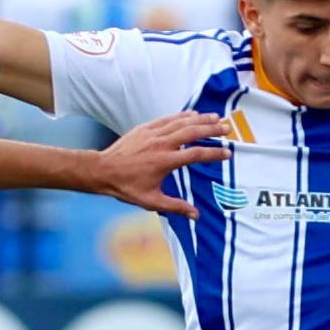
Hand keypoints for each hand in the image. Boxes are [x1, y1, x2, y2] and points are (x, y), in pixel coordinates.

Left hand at [93, 112, 229, 216]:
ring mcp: (152, 133)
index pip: (196, 155)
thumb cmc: (126, 187)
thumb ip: (175, 207)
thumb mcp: (151, 201)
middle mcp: (161, 144)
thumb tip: (196, 216)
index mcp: (165, 161)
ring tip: (216, 117)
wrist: (102, 170)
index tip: (227, 153)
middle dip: (211, 129)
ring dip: (200, 119)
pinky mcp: (144, 128)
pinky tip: (192, 114)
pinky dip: (181, 115)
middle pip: (192, 132)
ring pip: (181, 122)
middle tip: (227, 128)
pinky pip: (167, 119)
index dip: (213, 154)